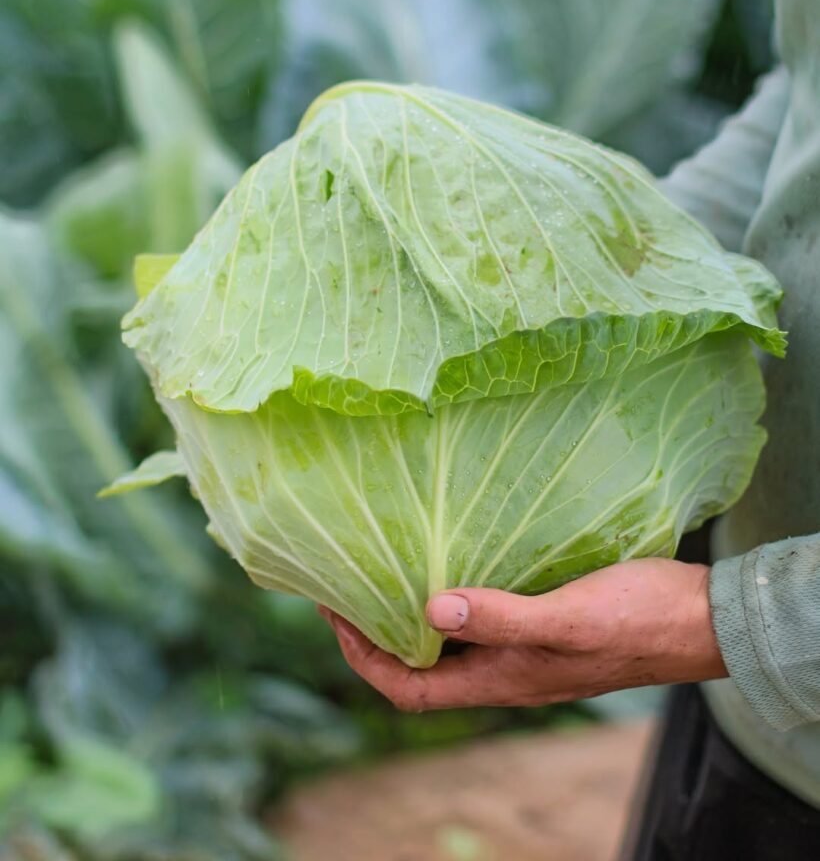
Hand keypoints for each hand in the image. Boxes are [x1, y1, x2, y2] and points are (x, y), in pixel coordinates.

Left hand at [319, 558, 727, 711]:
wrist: (699, 620)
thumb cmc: (637, 620)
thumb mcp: (566, 618)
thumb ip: (502, 617)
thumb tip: (429, 611)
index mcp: (502, 680)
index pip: (411, 689)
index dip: (365, 659)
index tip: (335, 617)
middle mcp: (507, 671)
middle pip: (423, 666)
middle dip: (377, 633)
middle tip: (346, 588)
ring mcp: (525, 649)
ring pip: (451, 643)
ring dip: (412, 615)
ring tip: (384, 572)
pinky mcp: (544, 623)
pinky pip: (482, 618)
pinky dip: (453, 598)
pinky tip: (451, 562)